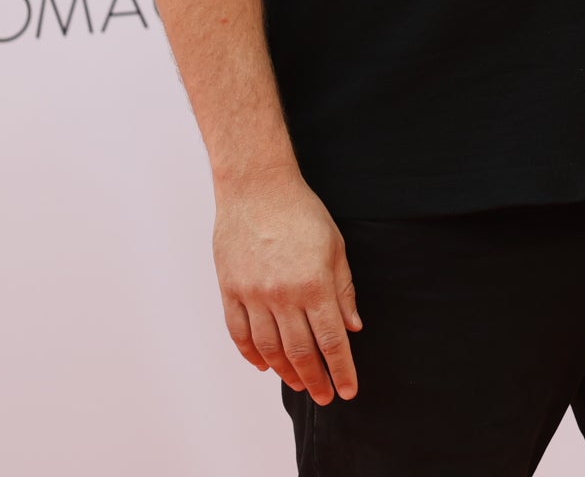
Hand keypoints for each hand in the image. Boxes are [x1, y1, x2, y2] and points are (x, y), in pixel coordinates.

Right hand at [213, 172, 361, 404]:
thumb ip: (344, 290)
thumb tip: (353, 328)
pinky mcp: (230, 289)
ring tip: (299, 384)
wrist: (256, 187)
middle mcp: (283, 295)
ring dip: (285, 372)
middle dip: (316, 380)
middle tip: (324, 397)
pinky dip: (251, 354)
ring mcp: (253, 294)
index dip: (341, 370)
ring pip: (269, 348)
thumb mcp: (335, 246)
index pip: (331, 341)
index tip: (348, 390)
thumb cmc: (301, 212)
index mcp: (314, 284)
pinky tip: (264, 365)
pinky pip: (240, 333)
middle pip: (301, 352)